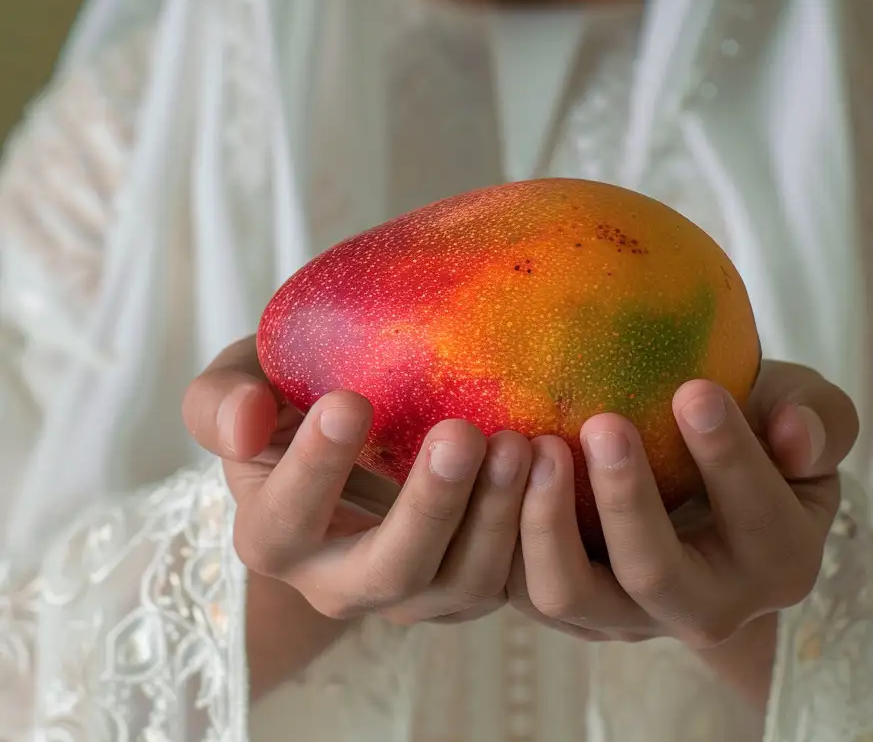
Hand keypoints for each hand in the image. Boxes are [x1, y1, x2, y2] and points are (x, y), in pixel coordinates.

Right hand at [183, 335, 533, 630]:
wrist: (361, 414)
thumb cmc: (292, 392)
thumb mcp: (243, 381)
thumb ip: (221, 400)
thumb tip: (244, 422)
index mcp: (275, 533)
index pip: (284, 522)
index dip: (313, 471)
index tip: (348, 400)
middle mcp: (341, 580)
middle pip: (386, 573)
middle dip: (427, 508)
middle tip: (461, 433)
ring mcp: (416, 587)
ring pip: (458, 583)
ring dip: (494, 517)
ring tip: (519, 443)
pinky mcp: (475, 577)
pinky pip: (512, 579)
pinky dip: (536, 526)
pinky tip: (555, 460)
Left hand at [509, 362, 856, 704]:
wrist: (718, 485)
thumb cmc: (768, 429)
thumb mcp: (812, 413)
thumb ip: (821, 418)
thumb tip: (794, 432)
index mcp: (782, 559)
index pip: (755, 513)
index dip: (726, 455)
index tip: (693, 389)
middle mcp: (710, 608)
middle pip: (654, 574)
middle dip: (626, 500)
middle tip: (602, 421)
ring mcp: (633, 620)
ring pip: (572, 596)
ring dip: (548, 524)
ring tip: (539, 446)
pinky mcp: (572, 611)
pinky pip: (520, 589)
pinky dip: (504, 534)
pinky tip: (502, 463)